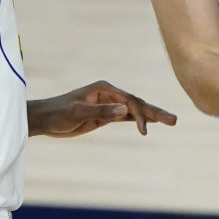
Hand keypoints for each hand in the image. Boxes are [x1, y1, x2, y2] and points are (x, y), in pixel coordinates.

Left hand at [29, 82, 176, 137]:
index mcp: (104, 88)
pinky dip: (139, 120)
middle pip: (137, 103)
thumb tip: (125, 110)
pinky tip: (152, 123)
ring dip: (151, 116)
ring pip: (135, 110)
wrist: (44, 119)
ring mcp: (109, 105)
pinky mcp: (105, 115)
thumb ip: (101, 111)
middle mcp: (109, 94)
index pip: (129, 100)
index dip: (139, 114)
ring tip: (171, 121)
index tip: (143, 130)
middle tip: (174, 120)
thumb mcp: (78, 113)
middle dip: (155, 112)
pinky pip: (127, 117)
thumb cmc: (58, 113)